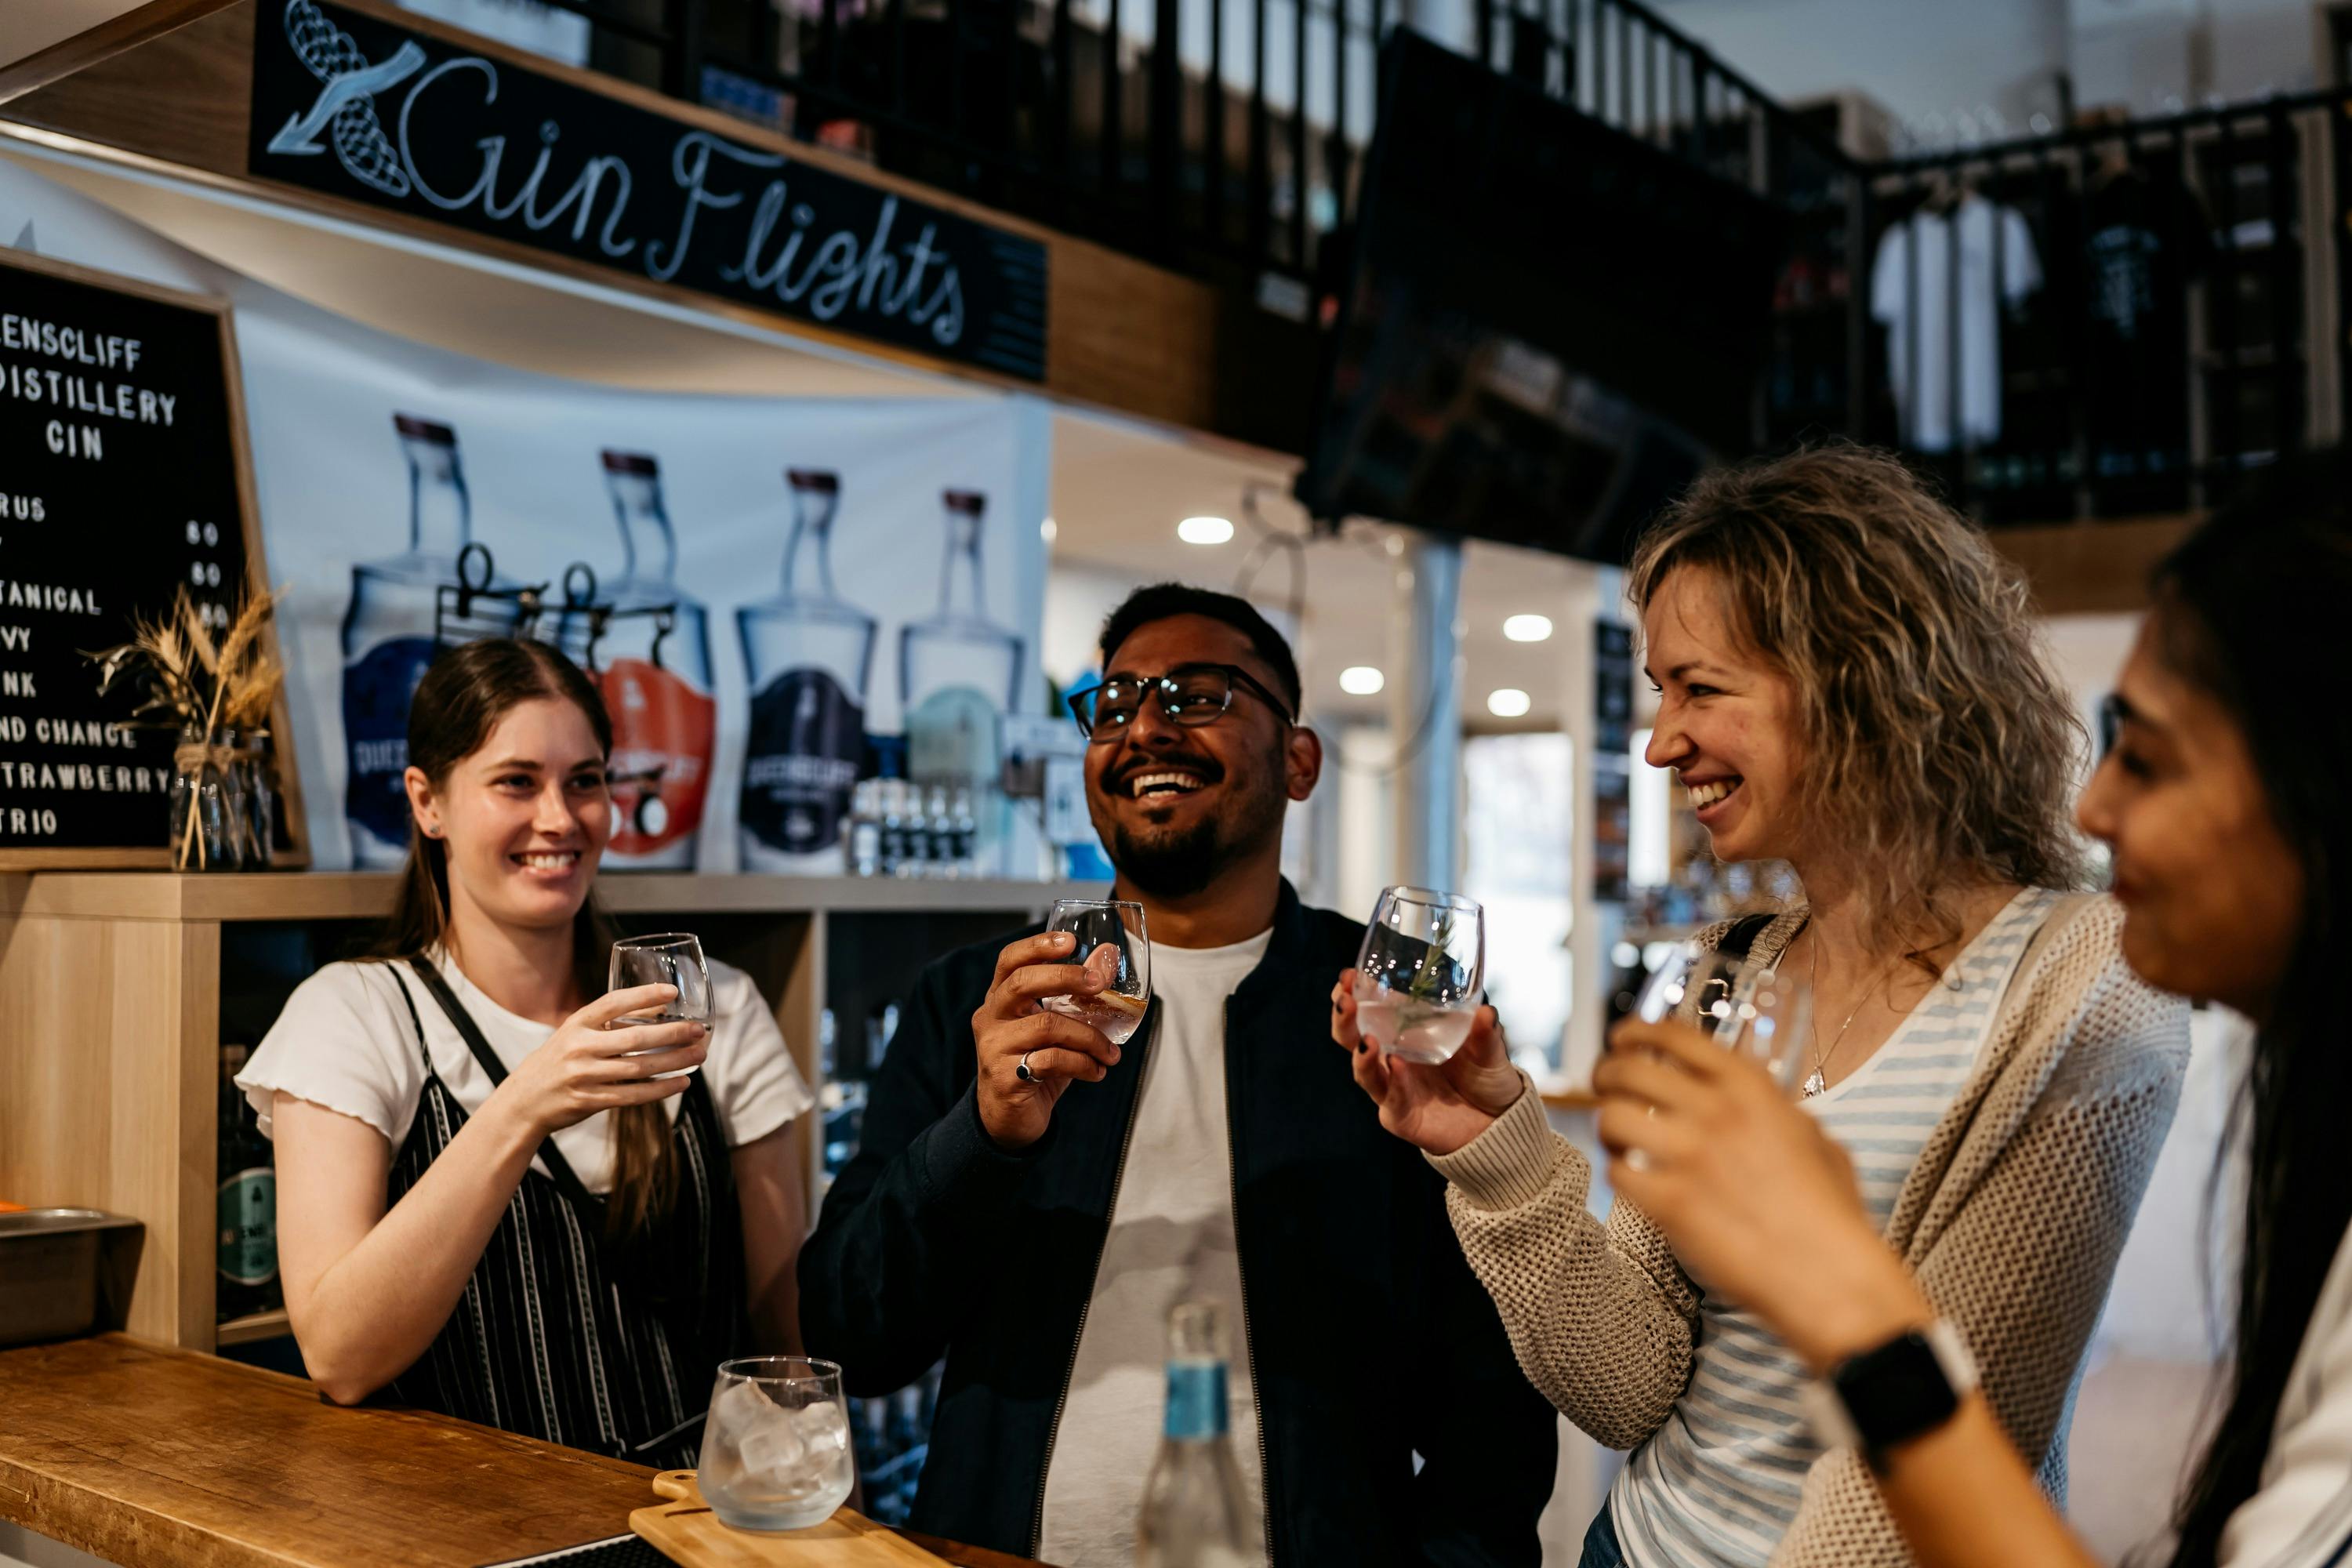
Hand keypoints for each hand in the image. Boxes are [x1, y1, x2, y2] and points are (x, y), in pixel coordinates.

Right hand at [490, 983, 708, 1138]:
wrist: (524, 1101)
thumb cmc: (559, 1060)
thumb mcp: (576, 1033)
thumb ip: (610, 1022)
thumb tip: (660, 1008)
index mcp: (576, 1024)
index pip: (612, 1002)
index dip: (642, 995)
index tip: (672, 991)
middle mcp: (578, 1047)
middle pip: (634, 1039)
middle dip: (671, 1034)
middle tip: (699, 1030)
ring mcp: (583, 1076)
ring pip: (639, 1068)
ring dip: (674, 1062)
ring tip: (699, 1055)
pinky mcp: (590, 1101)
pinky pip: (633, 1095)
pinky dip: (660, 1090)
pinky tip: (681, 1082)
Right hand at [971, 931, 1126, 1150]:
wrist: (1009, 1121)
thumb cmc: (1034, 1064)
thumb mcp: (1056, 1026)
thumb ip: (1076, 994)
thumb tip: (1106, 956)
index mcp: (1000, 1000)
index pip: (1010, 961)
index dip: (1038, 945)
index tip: (1071, 940)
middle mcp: (991, 1019)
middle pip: (1022, 983)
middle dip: (1065, 977)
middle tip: (1099, 983)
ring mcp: (994, 1048)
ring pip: (1046, 1026)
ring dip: (1089, 1037)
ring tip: (1110, 1053)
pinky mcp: (1005, 1077)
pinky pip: (1051, 1061)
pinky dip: (1083, 1065)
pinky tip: (1097, 1072)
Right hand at [1332, 969, 1523, 1155]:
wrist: (1498, 1124)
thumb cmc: (1485, 1078)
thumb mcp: (1489, 1050)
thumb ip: (1485, 1032)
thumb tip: (1484, 1012)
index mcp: (1404, 1034)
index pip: (1367, 1010)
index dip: (1353, 993)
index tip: (1350, 975)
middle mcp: (1391, 1059)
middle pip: (1352, 1038)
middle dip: (1343, 1019)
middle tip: (1345, 999)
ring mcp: (1393, 1088)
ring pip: (1364, 1071)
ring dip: (1361, 1054)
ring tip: (1368, 1040)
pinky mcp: (1401, 1115)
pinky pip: (1390, 1099)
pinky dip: (1392, 1083)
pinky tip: (1396, 1066)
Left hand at [1597, 1017, 1930, 1369]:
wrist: (1828, 1275)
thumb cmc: (1830, 1214)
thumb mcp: (1816, 1139)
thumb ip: (1779, 1112)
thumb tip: (1766, 1108)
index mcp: (1751, 1088)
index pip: (1675, 1036)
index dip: (1638, 1031)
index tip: (1623, 1037)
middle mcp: (1716, 1111)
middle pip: (1630, 1069)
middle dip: (1606, 1072)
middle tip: (1604, 1084)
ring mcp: (1690, 1156)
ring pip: (1612, 1116)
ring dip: (1607, 1125)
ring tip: (1617, 1138)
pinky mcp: (1670, 1203)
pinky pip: (1616, 1173)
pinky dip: (1616, 1173)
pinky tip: (1629, 1180)